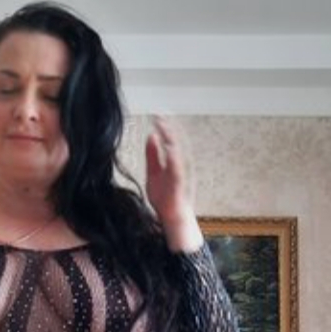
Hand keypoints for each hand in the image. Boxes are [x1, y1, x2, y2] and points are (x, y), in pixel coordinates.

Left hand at [144, 116, 200, 249]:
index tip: (157, 115)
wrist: (171, 218)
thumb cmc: (164, 199)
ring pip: (177, 151)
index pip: (168, 140)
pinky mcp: (179, 182)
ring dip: (171, 138)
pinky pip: (177, 166)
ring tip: (163, 125)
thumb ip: (152, 155)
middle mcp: (178, 164)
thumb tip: (150, 136)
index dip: (164, 127)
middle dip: (168, 127)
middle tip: (160, 113)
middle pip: (175, 141)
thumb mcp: (153, 173)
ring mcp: (180, 173)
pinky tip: (168, 145)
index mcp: (172, 162)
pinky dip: (173, 155)